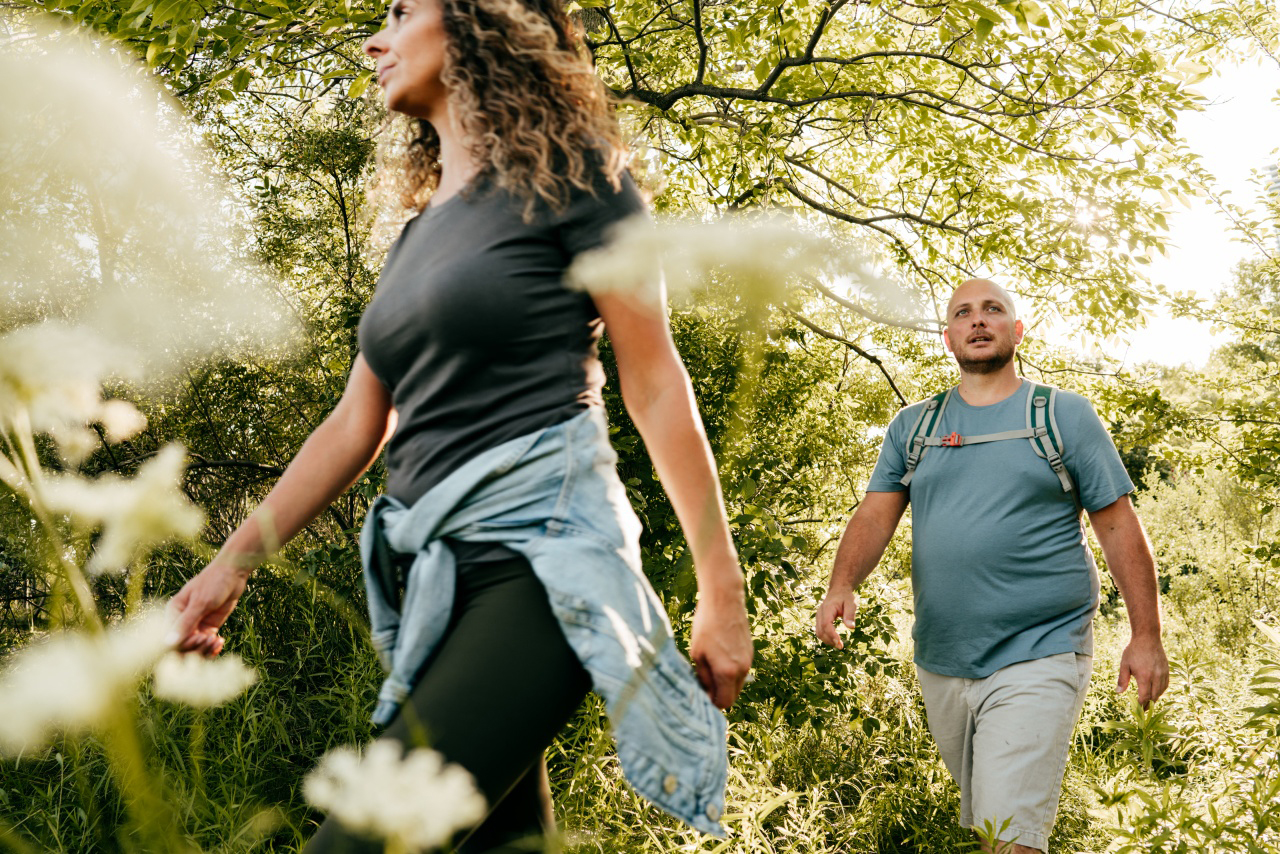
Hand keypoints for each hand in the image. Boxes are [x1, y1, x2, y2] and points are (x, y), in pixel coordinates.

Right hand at [166, 561, 248, 656]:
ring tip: (217, 641)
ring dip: (205, 649)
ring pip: (194, 647)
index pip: (170, 637)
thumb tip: (167, 643)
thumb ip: (186, 623)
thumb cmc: (214, 582)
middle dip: (195, 647)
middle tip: (210, 639)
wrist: (234, 574)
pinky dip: (212, 647)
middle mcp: (181, 621)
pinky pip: (206, 643)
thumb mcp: (200, 602)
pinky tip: (221, 642)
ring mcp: (195, 625)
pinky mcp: (208, 627)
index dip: (183, 643)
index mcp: (173, 612)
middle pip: (181, 646)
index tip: (200, 637)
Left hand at [689, 590, 751, 709]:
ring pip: (738, 683)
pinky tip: (719, 657)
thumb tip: (706, 692)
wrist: (724, 601)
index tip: (702, 697)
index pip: (724, 703)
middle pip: (733, 696)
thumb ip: (703, 677)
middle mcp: (742, 669)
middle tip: (704, 685)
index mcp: (728, 673)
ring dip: (725, 683)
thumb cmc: (706, 626)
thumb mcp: (697, 654)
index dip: (712, 704)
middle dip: (719, 695)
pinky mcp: (750, 652)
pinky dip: (731, 671)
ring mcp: (748, 660)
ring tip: (710, 668)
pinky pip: (741, 670)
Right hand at [814, 588, 857, 648]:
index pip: (826, 624)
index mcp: (827, 608)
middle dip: (830, 640)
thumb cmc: (845, 597)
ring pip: (818, 632)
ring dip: (827, 640)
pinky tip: (834, 640)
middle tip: (841, 646)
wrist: (838, 590)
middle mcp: (820, 613)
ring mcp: (818, 616)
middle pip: (820, 631)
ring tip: (839, 644)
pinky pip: (820, 631)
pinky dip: (826, 637)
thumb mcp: (851, 603)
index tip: (840, 644)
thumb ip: (850, 615)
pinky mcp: (819, 619)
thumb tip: (851, 628)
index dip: (831, 635)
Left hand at [1116, 633, 1168, 707]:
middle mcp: (1156, 677)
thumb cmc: (1134, 650)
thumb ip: (1122, 679)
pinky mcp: (1167, 670)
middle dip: (1148, 705)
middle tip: (1142, 710)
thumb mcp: (1124, 664)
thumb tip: (1118, 693)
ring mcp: (1163, 674)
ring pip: (1161, 692)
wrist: (1148, 638)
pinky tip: (1156, 692)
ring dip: (1155, 698)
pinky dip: (1161, 691)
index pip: (1144, 696)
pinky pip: (1166, 685)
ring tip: (1148, 702)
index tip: (1137, 710)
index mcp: (1144, 676)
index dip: (1141, 705)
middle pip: (1154, 697)